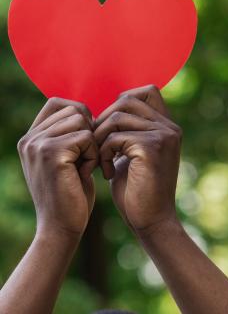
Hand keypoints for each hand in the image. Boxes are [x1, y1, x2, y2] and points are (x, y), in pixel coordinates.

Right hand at [17, 98, 97, 239]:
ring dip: (92, 143)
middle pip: (74, 109)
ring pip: (81, 120)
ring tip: (85, 166)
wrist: (62, 228)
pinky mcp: (51, 153)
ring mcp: (38, 144)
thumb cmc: (70, 194)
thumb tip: (86, 110)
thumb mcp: (66, 159)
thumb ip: (67, 134)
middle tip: (87, 158)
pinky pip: (86, 137)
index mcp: (31, 138)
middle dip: (89, 131)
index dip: (79, 113)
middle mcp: (30, 138)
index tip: (87, 138)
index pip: (57, 102)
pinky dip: (93, 155)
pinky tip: (86, 173)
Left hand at [95, 85, 181, 233]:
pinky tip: (106, 172)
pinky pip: (114, 137)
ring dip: (100, 138)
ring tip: (100, 160)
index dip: (123, 100)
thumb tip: (106, 112)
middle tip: (97, 144)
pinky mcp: (151, 148)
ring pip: (116, 116)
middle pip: (127, 99)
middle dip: (104, 119)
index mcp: (167, 126)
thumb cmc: (137, 189)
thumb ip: (127, 131)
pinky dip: (103, 153)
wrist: (151, 222)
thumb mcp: (132, 153)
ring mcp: (163, 136)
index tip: (110, 127)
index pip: (147, 91)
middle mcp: (169, 127)